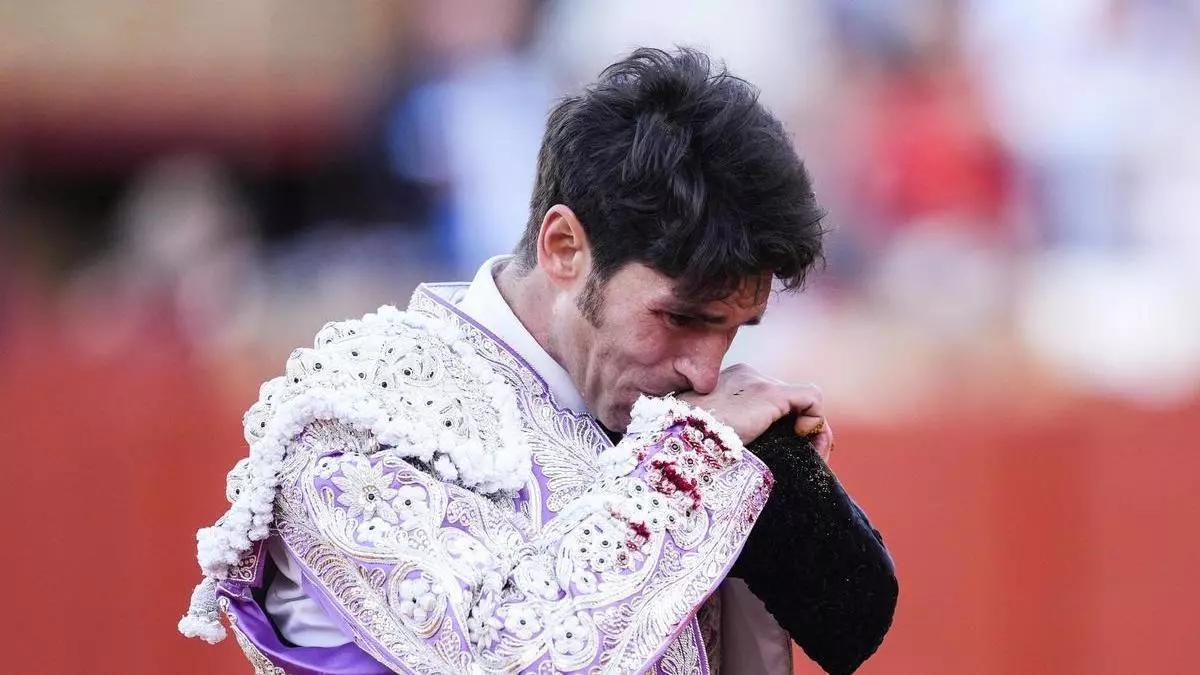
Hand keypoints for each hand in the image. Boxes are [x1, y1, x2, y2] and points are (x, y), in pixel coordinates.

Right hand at [678, 364, 833, 455]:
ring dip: (811, 431)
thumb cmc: (686, 444)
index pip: (767, 400)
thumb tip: (738, 448)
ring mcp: (759, 383)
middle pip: (788, 402)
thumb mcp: (704, 433)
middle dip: (797, 429)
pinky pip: (811, 400)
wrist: (678, 439)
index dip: (780, 424)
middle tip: (803, 455)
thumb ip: (724, 431)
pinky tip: (804, 441)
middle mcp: (746, 377)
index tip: (784, 448)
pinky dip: (816, 421)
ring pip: (803, 403)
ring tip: (809, 455)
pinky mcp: (771, 394)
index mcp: (727, 384)